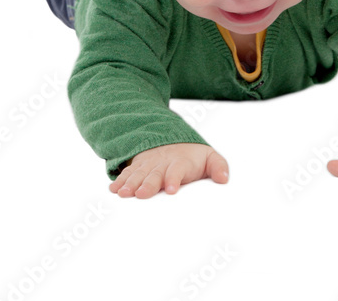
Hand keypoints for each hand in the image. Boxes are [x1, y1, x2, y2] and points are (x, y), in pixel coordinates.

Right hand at [108, 142, 228, 198]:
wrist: (175, 142)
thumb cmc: (194, 157)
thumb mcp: (210, 158)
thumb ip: (219, 166)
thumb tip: (224, 179)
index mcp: (181, 163)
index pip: (177, 170)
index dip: (174, 179)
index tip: (172, 189)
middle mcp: (163, 164)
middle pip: (154, 174)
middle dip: (148, 184)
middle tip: (142, 194)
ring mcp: (149, 165)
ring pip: (138, 174)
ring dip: (130, 184)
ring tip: (123, 193)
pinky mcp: (139, 167)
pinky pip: (128, 173)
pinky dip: (120, 180)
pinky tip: (113, 189)